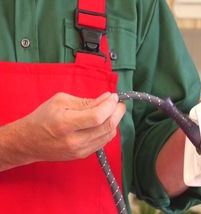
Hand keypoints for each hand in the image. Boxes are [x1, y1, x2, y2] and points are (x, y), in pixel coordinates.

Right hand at [1, 92, 125, 168]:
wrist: (29, 142)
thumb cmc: (43, 117)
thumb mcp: (61, 101)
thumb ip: (86, 101)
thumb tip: (107, 98)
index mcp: (66, 124)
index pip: (97, 117)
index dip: (110, 106)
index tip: (114, 97)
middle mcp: (74, 141)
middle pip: (107, 127)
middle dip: (118, 112)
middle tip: (119, 103)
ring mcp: (79, 151)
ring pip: (108, 135)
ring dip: (115, 121)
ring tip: (112, 111)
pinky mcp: (82, 155)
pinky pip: (103, 142)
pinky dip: (108, 130)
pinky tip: (104, 121)